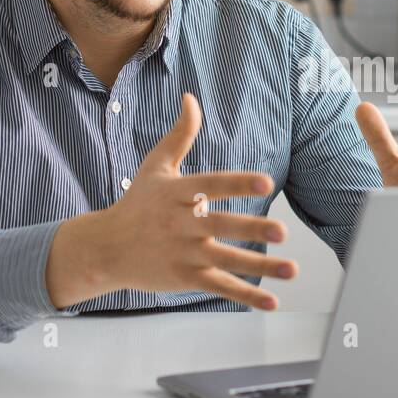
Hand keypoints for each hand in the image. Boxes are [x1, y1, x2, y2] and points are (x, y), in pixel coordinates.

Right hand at [46, 93, 295, 310]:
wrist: (105, 248)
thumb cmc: (136, 204)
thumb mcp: (155, 166)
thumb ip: (180, 135)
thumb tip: (191, 97)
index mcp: (178, 194)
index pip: (212, 185)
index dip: (238, 184)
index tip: (265, 183)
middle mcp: (182, 224)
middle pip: (222, 226)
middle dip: (252, 229)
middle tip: (282, 231)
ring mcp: (185, 253)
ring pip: (227, 260)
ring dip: (261, 267)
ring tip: (292, 269)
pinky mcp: (186, 278)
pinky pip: (220, 287)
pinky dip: (245, 296)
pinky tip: (272, 300)